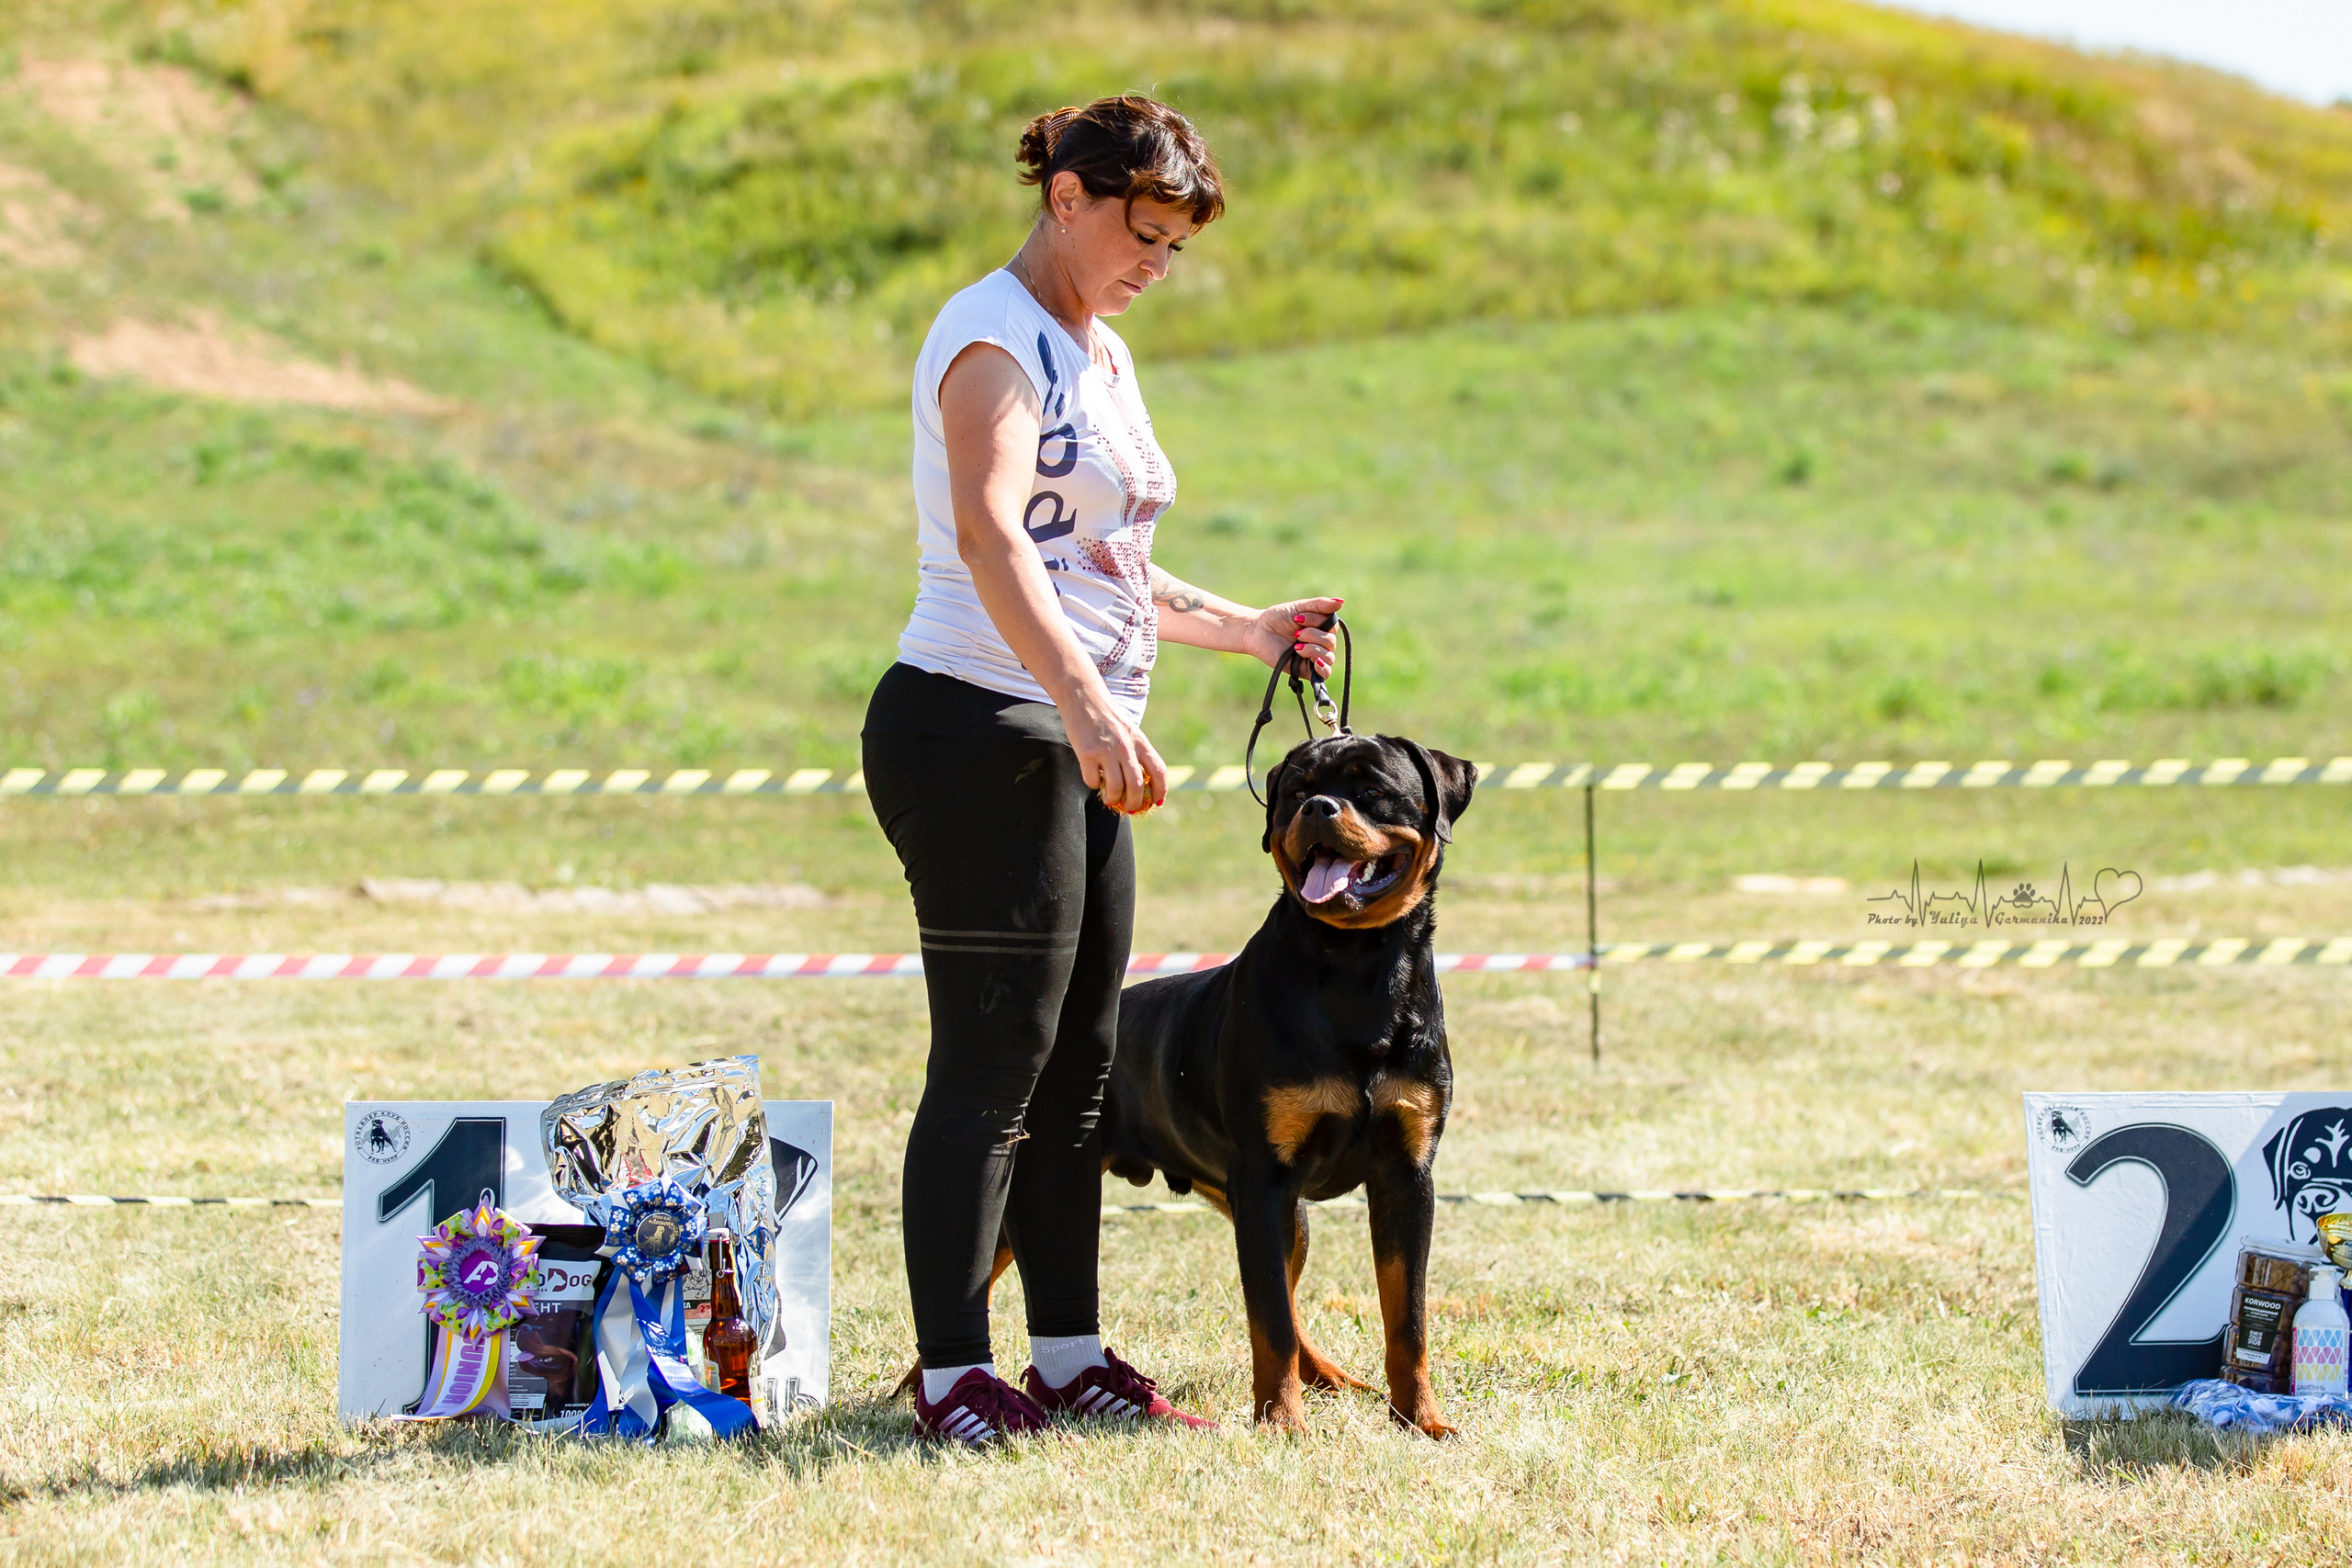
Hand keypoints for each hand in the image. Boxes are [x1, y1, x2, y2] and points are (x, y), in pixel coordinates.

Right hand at [1060, 692, 1167, 814]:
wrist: (1083, 695)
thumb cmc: (1106, 714)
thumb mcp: (1128, 729)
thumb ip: (1135, 749)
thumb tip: (1140, 778)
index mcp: (1140, 741)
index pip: (1158, 770)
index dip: (1161, 789)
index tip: (1158, 801)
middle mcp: (1126, 747)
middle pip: (1137, 785)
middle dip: (1136, 802)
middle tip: (1130, 808)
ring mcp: (1106, 751)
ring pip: (1116, 787)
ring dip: (1113, 799)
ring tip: (1110, 800)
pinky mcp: (1086, 753)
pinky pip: (1092, 780)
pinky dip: (1094, 785)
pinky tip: (1092, 779)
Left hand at [1245, 596, 1343, 676]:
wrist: (1257, 631)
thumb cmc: (1277, 618)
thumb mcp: (1299, 608)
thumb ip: (1320, 605)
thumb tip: (1341, 602)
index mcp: (1320, 628)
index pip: (1332, 626)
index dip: (1317, 622)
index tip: (1298, 618)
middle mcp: (1320, 643)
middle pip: (1331, 641)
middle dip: (1313, 635)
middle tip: (1296, 633)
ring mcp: (1313, 657)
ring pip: (1329, 656)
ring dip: (1314, 649)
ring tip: (1296, 646)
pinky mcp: (1305, 670)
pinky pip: (1325, 673)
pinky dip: (1323, 667)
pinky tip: (1315, 661)